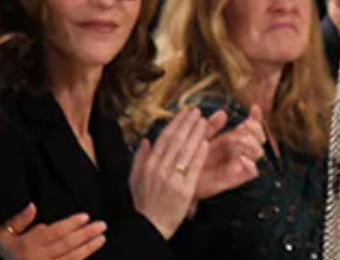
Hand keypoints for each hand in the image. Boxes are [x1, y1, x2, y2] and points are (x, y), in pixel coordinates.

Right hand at [0, 206, 107, 259]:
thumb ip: (17, 222)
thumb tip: (33, 206)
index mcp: (27, 244)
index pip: (55, 232)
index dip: (72, 224)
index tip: (86, 217)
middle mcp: (38, 258)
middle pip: (67, 244)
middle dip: (86, 235)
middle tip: (102, 226)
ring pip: (70, 259)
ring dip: (87, 249)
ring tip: (101, 239)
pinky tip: (87, 257)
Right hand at [130, 108, 218, 238]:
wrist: (149, 227)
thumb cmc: (143, 204)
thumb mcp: (134, 179)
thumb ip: (139, 158)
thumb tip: (146, 140)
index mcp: (148, 165)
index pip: (164, 138)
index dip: (176, 124)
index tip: (184, 113)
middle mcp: (160, 169)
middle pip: (177, 141)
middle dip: (188, 124)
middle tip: (197, 112)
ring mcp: (173, 179)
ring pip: (186, 151)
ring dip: (196, 134)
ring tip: (203, 122)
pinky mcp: (185, 190)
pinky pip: (194, 168)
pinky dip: (200, 154)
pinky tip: (205, 143)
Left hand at [193, 115, 266, 200]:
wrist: (182, 178)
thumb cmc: (190, 157)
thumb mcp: (199, 138)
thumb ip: (211, 127)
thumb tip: (223, 113)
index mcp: (231, 138)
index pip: (251, 126)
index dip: (256, 117)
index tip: (254, 107)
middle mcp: (238, 150)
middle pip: (259, 138)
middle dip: (256, 129)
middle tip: (246, 125)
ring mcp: (238, 163)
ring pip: (258, 152)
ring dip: (252, 143)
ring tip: (239, 140)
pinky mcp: (236, 177)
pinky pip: (252, 172)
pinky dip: (251, 164)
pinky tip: (241, 158)